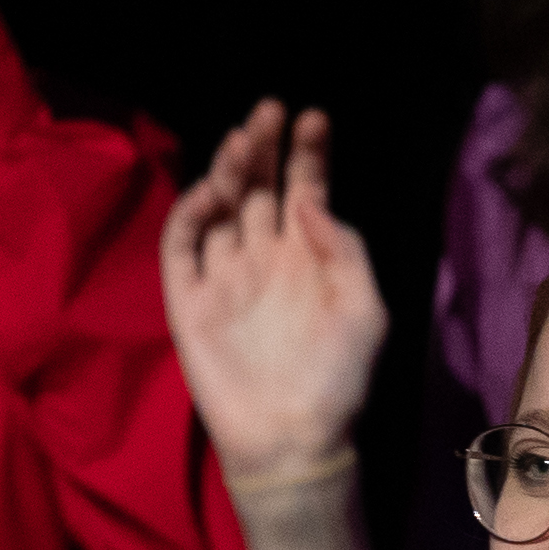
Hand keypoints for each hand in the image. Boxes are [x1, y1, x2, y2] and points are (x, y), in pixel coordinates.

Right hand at [159, 101, 387, 482]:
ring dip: (228, 171)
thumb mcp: (366, 310)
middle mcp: (263, 258)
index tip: (313, 118)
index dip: (308, 154)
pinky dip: (190, 214)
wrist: (292, 439)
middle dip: (262, 147)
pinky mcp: (187, 301)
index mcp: (308, 258)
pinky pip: (181, 247)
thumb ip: (345, 249)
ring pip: (219, 208)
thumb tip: (309, 201)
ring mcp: (224, 277)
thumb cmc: (337, 380)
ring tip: (244, 140)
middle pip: (257, 188)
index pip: (304, 190)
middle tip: (268, 110)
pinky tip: (212, 192)